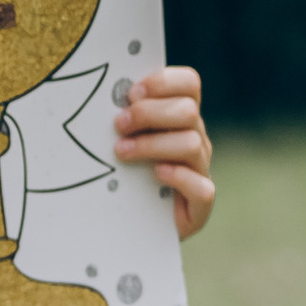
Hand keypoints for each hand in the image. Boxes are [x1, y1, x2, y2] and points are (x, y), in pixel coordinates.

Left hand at [112, 63, 212, 237]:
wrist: (131, 223)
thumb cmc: (123, 174)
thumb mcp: (122, 140)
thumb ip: (123, 119)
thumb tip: (104, 98)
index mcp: (179, 117)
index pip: (189, 83)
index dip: (163, 82)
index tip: (132, 92)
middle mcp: (195, 138)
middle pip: (188, 110)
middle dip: (149, 114)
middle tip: (119, 125)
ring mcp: (200, 170)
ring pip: (191, 144)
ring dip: (152, 145)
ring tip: (122, 152)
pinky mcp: (200, 203)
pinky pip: (201, 187)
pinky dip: (178, 177)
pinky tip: (156, 175)